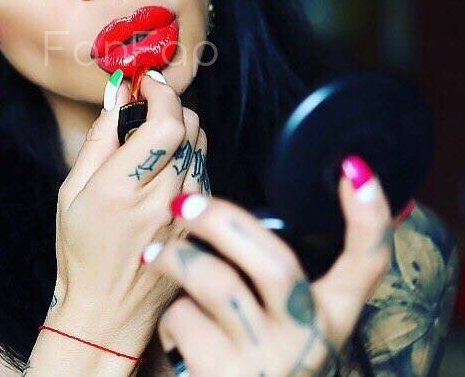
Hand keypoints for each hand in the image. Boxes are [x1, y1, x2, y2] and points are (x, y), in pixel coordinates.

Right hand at [48, 72, 210, 357]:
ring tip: (153, 138)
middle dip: (170, 105)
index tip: (145, 83)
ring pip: (201, 144)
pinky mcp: (196, 222)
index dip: (160, 93)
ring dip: (180, 128)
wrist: (106, 311)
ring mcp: (184, 213)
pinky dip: (187, 155)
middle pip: (190, 127)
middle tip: (146, 107)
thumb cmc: (80, 249)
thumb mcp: (72, 190)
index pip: (165, 125)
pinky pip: (203, 169)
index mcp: (121, 189)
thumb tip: (118, 94)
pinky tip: (163, 167)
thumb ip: (100, 137)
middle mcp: (160, 199)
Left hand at [141, 156, 392, 375]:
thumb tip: (226, 216)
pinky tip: (171, 324)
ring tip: (156, 255)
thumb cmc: (256, 358)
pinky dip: (168, 313)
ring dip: (178, 260)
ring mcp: (266, 363)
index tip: (354, 168)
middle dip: (223, 220)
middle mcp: (308, 340)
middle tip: (184, 202)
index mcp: (330, 317)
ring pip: (217, 284)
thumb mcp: (283, 324)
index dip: (369, 216)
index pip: (368, 265)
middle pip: (275, 263)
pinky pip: (182, 320)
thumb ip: (271, 277)